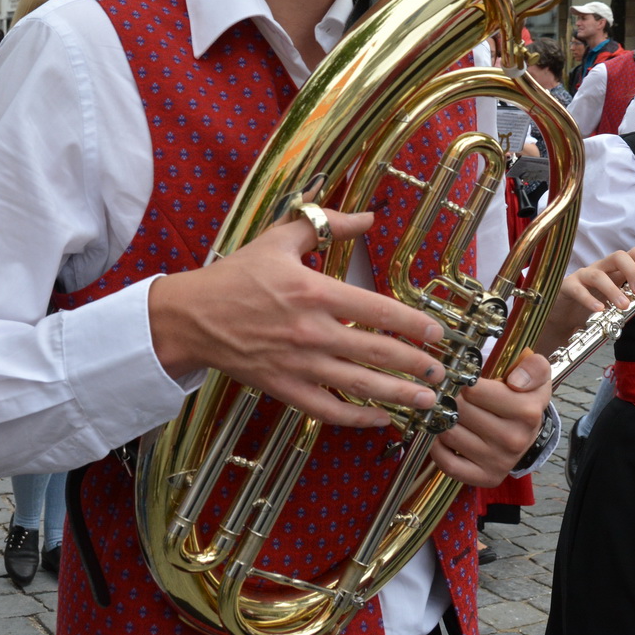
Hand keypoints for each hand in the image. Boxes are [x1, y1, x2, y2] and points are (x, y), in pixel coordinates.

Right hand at [148, 209, 452, 429]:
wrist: (191, 316)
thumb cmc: (236, 275)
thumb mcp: (280, 237)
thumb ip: (327, 224)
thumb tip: (369, 217)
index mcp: (314, 292)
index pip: (377, 310)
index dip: (413, 324)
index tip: (437, 334)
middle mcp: (311, 331)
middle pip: (376, 352)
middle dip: (416, 365)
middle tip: (443, 373)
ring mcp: (298, 364)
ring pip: (359, 385)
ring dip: (399, 395)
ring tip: (427, 401)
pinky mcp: (284, 388)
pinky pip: (328, 409)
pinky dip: (357, 417)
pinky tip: (381, 417)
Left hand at [431, 351, 551, 487]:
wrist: (529, 432)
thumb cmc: (524, 398)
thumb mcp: (537, 375)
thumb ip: (533, 367)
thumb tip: (516, 382)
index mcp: (526, 412)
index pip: (473, 390)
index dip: (464, 382)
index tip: (466, 382)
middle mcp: (514, 440)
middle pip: (459, 411)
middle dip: (452, 400)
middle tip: (455, 397)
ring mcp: (499, 462)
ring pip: (449, 434)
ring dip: (444, 422)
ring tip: (452, 415)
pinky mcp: (486, 478)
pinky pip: (449, 464)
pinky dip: (439, 449)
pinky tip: (446, 437)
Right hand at [541, 248, 634, 352]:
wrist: (561, 317)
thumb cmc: (589, 306)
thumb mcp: (613, 303)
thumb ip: (632, 298)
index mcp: (614, 271)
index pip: (632, 254)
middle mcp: (600, 269)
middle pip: (618, 256)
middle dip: (632, 271)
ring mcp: (583, 276)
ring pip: (599, 276)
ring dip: (613, 290)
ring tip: (623, 306)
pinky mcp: (567, 286)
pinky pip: (578, 290)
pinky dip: (589, 300)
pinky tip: (599, 309)